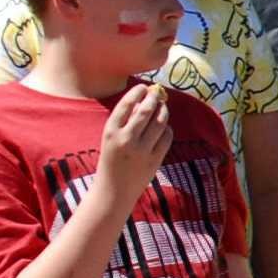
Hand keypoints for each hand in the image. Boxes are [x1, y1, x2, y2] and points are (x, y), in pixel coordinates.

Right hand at [96, 82, 172, 204]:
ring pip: (159, 122)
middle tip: (157, 93)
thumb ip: (124, 122)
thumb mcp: (110, 139)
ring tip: (162, 107)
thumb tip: (143, 101)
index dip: (136, 93)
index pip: (126, 105)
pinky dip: (167, 129)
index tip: (143, 87)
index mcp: (111, 132)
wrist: (113, 191)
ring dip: (163, 111)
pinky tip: (163, 127)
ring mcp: (142, 150)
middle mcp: (126, 139)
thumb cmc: (111, 161)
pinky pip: (166, 137)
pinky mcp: (154, 160)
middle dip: (154, 98)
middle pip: (146, 111)